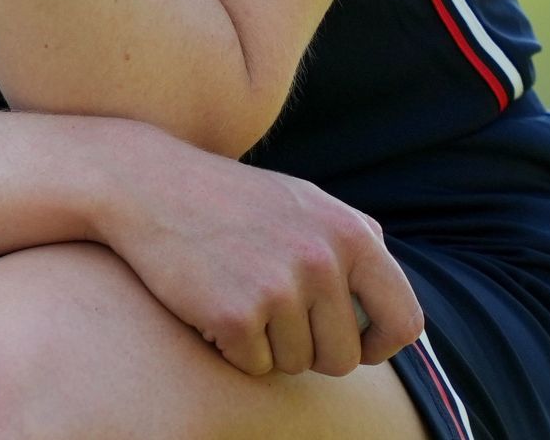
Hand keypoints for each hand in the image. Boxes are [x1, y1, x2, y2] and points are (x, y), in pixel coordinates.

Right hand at [81, 124, 425, 377]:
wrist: (146, 183)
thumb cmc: (227, 199)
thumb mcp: (304, 202)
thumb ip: (351, 246)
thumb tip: (392, 308)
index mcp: (352, 233)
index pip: (403, 320)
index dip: (380, 345)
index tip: (355, 346)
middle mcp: (323, 260)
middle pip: (344, 356)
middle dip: (312, 352)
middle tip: (275, 321)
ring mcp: (280, 287)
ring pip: (296, 363)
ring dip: (268, 347)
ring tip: (238, 299)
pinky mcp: (236, 314)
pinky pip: (253, 365)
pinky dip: (233, 348)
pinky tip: (212, 305)